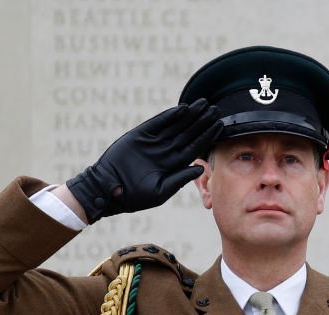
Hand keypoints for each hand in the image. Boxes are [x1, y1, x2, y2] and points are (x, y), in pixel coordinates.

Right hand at [66, 99, 221, 222]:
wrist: (109, 189)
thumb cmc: (135, 196)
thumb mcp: (160, 191)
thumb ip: (179, 179)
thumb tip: (200, 168)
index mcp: (174, 165)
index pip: (195, 147)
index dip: (207, 137)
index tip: (220, 126)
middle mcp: (166, 151)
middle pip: (188, 133)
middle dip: (202, 121)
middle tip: (216, 109)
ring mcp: (154, 142)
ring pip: (176, 125)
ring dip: (190, 115)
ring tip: (203, 104)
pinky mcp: (140, 135)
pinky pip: (158, 123)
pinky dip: (169, 116)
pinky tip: (183, 109)